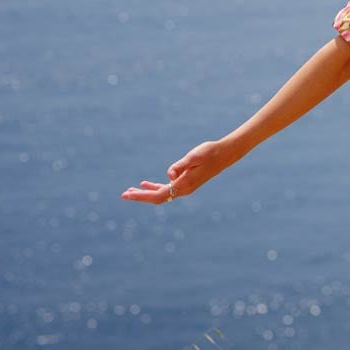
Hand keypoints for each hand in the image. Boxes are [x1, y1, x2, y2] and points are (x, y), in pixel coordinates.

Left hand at [120, 139, 238, 204]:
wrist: (225, 154)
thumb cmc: (210, 152)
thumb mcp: (195, 155)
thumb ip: (181, 165)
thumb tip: (169, 174)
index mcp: (185, 184)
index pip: (159, 194)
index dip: (143, 196)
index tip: (129, 194)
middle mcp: (184, 189)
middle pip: (158, 197)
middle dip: (140, 197)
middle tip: (123, 194)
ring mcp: (185, 187)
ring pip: (161, 194)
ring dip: (146, 193)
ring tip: (131, 190)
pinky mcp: (186, 182)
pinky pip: (167, 188)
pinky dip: (155, 187)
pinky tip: (145, 183)